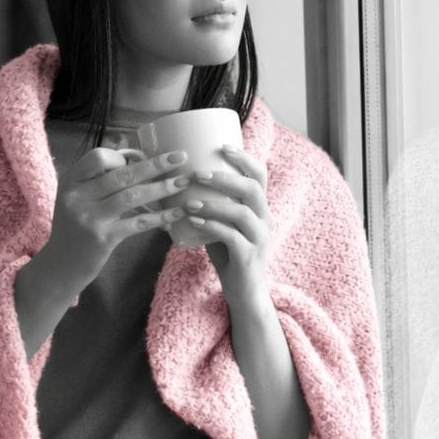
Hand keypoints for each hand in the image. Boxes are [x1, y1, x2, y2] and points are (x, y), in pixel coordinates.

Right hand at [40, 146, 191, 292]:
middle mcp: (77, 197)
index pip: (98, 157)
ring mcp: (90, 218)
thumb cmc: (75, 228)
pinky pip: (137, 223)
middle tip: (181, 157)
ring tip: (184, 183)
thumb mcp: (77, 198)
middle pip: (122, 174)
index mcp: (71, 182)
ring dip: (162, 188)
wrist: (60, 266)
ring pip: (132, 196)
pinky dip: (160, 217)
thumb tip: (129, 151)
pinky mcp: (103, 238)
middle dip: (155, 164)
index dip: (123, 156)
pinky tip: (177, 213)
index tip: (141, 159)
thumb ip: (98, 178)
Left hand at [165, 145, 271, 301]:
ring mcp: (259, 238)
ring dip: (213, 203)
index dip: (243, 159)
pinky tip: (193, 221)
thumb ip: (209, 205)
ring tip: (189, 200)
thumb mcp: (221, 224)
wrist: (244, 291)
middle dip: (224, 177)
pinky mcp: (248, 257)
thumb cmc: (228, 253)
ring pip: (241, 212)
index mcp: (259, 207)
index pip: (259, 176)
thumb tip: (174, 182)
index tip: (221, 147)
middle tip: (197, 174)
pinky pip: (232, 237)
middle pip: (252, 189)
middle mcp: (264, 219)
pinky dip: (211, 226)